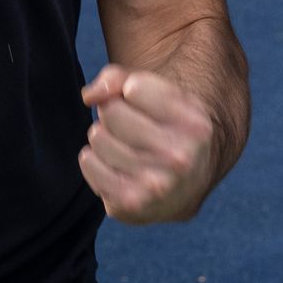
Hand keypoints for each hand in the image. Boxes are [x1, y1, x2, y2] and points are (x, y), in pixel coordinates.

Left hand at [78, 65, 220, 224]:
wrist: (188, 185)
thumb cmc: (167, 129)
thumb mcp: (160, 96)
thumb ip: (120, 79)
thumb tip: (91, 96)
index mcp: (194, 125)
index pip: (134, 88)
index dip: (131, 91)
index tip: (141, 102)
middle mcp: (179, 156)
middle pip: (112, 112)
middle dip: (114, 113)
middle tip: (129, 125)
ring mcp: (155, 184)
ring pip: (98, 137)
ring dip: (104, 138)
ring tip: (123, 146)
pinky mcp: (130, 203)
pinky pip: (88, 163)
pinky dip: (93, 159)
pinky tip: (112, 164)